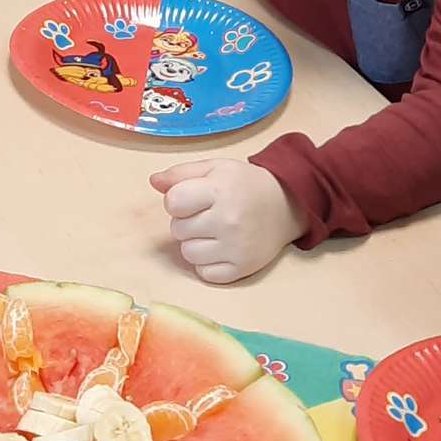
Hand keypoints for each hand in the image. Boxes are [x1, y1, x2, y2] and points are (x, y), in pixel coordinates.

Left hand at [151, 158, 304, 283]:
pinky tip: (221, 248)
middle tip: (208, 214)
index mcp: (219, 190)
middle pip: (177, 229)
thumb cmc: (245, 184)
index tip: (192, 198)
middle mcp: (229, 220)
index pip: (172, 202)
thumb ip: (181, 173)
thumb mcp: (215, 168)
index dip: (177, 200)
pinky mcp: (242, 269)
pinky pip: (204, 273)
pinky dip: (207, 263)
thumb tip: (153, 182)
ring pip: (187, 253)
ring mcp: (236, 247)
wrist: (287, 205)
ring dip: (195, 243)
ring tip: (215, 231)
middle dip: (187, 221)